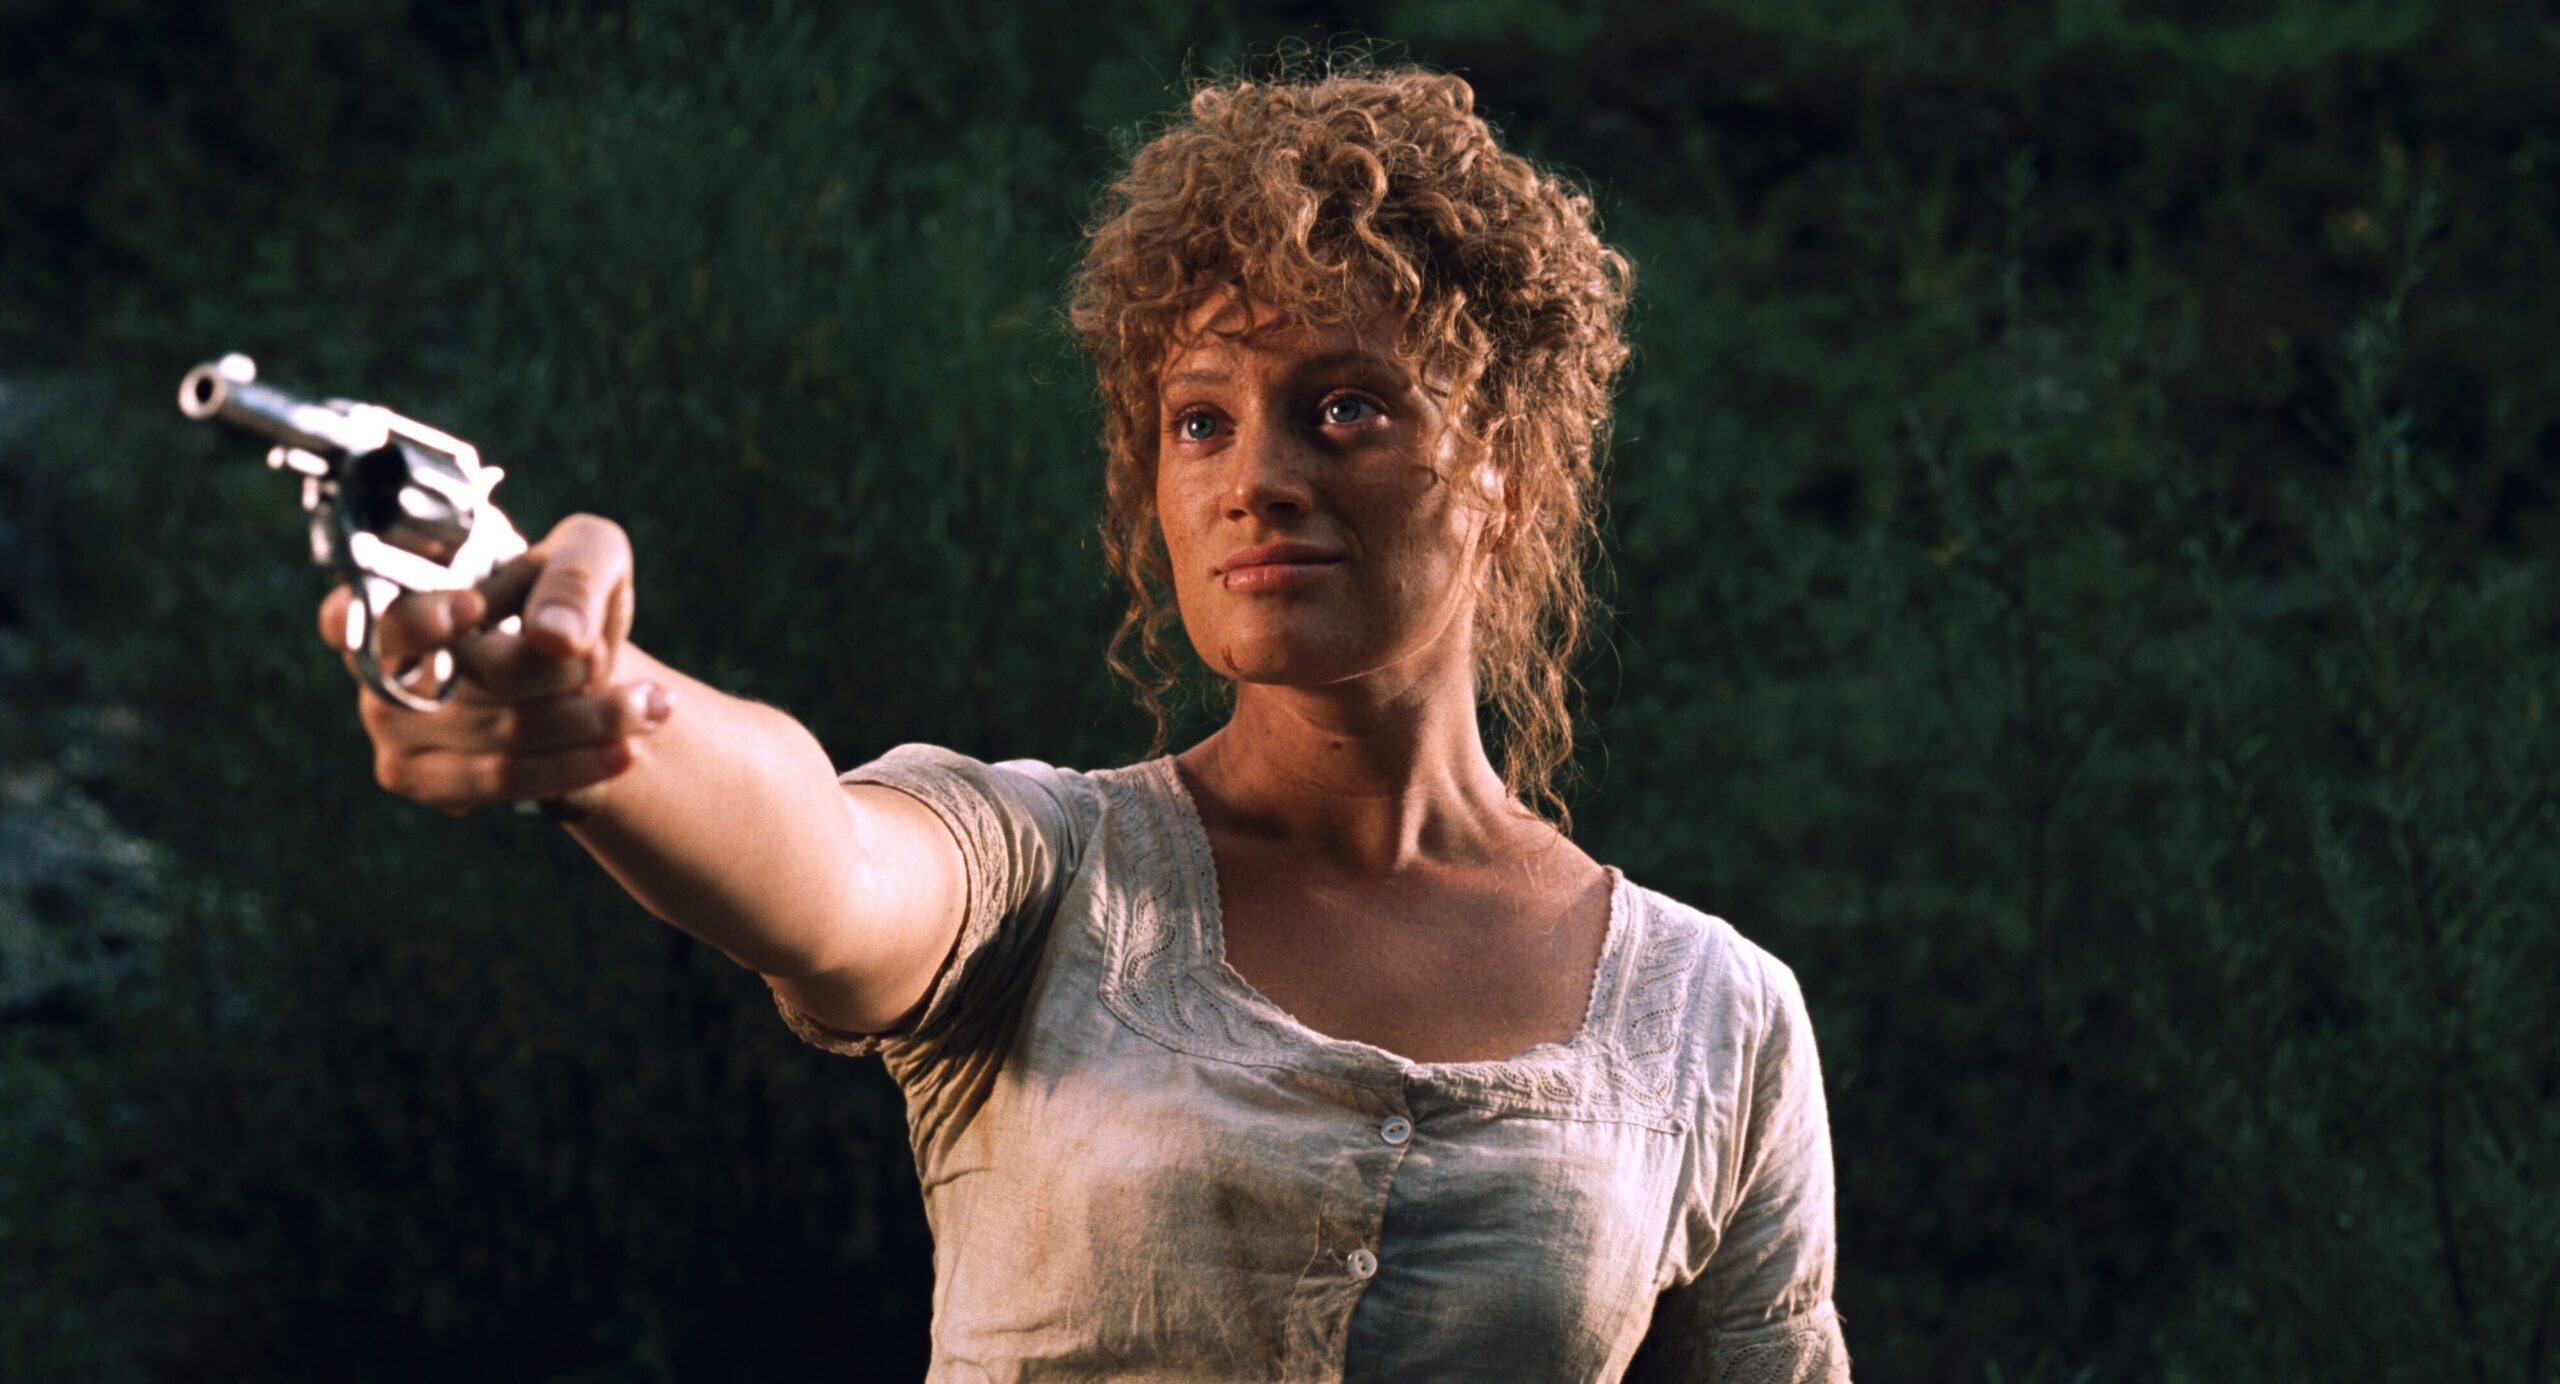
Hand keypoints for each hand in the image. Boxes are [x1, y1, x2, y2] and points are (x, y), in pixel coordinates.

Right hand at [318, 513, 672, 816]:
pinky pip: (499, 780)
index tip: (471, 608)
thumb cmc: (567, 594)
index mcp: (396, 594)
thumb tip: (554, 638)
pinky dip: (572, 765)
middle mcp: (378, 664)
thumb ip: (574, 575)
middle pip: (469, 678)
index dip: (414, 617)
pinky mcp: (425, 780)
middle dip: (558, 673)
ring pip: (498, 731)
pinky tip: (623, 749)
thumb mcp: (589, 555)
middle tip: (614, 660)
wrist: (582, 665)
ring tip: (653, 705)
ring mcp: (392, 728)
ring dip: (588, 721)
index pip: (352, 611)